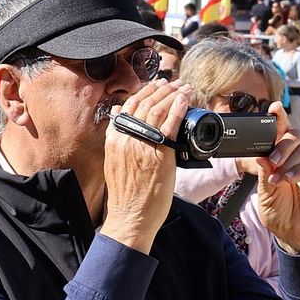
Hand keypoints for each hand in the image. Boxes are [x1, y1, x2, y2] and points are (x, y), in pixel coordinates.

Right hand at [98, 80, 192, 252]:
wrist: (131, 216)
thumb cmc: (125, 193)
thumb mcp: (114, 159)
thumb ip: (116, 136)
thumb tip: (118, 114)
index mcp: (115, 138)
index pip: (129, 106)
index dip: (144, 92)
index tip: (155, 85)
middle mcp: (128, 138)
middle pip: (146, 104)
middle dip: (161, 90)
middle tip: (173, 83)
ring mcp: (145, 145)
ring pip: (159, 110)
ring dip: (172, 95)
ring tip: (183, 88)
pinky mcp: (161, 154)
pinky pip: (170, 125)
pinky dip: (178, 109)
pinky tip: (185, 100)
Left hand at [251, 101, 299, 252]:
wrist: (292, 234)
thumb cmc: (279, 212)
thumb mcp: (265, 192)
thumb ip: (264, 173)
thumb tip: (261, 154)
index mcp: (282, 158)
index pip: (281, 134)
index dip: (279, 119)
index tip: (274, 108)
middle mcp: (298, 159)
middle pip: (295, 135)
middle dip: (282, 143)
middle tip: (272, 160)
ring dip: (288, 162)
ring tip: (277, 180)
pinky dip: (299, 171)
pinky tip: (288, 180)